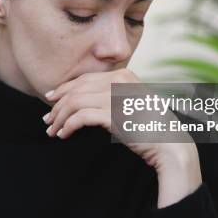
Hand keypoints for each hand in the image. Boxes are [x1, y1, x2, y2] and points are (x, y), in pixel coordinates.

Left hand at [43, 68, 201, 207]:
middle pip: (76, 89)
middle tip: (47, 120)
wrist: (170, 143)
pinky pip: (80, 117)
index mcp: (123, 75)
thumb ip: (110, 97)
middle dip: (57, 105)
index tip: (50, 100)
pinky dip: (68, 126)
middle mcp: (119, 80)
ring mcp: (116, 96)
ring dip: (59, 118)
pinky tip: (64, 134)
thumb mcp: (130, 103)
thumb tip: (79, 102)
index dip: (64, 89)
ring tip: (53, 130)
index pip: (84, 79)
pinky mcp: (113, 114)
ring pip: (74, 102)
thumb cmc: (150, 127)